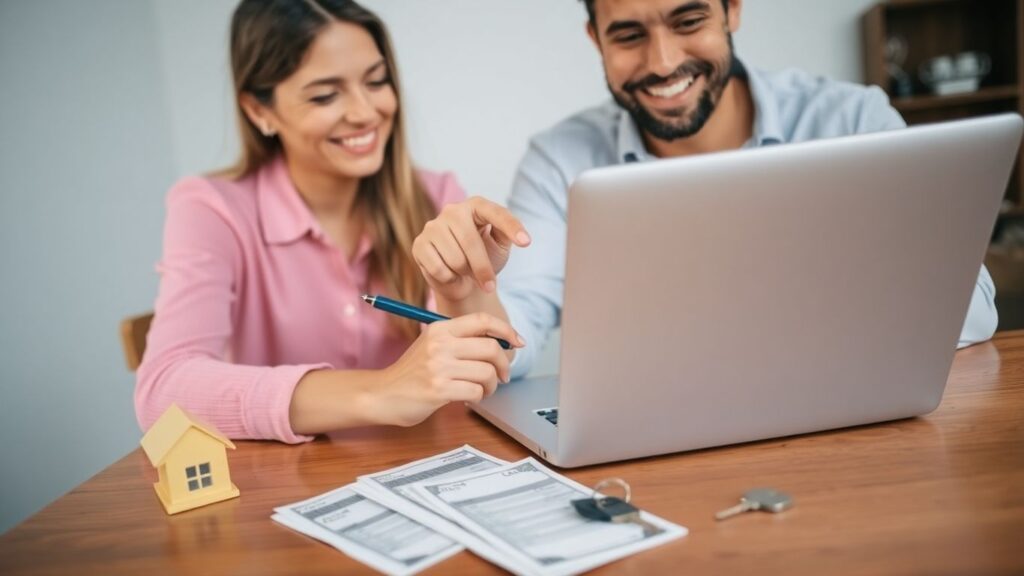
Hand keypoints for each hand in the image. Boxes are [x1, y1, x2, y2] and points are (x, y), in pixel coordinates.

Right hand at [373, 313, 523, 426]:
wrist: (383, 394)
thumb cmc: (413, 372)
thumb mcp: (432, 345)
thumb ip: (461, 340)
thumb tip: (502, 342)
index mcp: (440, 329)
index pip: (482, 321)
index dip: (506, 330)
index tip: (518, 341)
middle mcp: (440, 344)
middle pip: (491, 348)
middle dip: (503, 365)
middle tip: (502, 375)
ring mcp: (438, 367)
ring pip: (487, 372)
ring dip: (491, 385)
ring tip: (482, 389)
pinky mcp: (438, 390)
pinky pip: (476, 391)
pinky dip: (479, 397)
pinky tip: (469, 397)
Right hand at [412, 197, 530, 302]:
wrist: (461, 279)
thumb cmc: (484, 258)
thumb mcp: (500, 245)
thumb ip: (506, 235)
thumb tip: (519, 236)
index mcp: (476, 206)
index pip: (496, 213)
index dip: (511, 227)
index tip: (526, 242)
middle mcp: (453, 211)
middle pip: (471, 242)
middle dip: (483, 268)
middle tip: (490, 285)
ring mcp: (433, 226)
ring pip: (454, 258)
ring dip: (464, 273)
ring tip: (465, 271)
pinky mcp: (420, 244)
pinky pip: (438, 268)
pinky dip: (448, 278)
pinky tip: (450, 273)